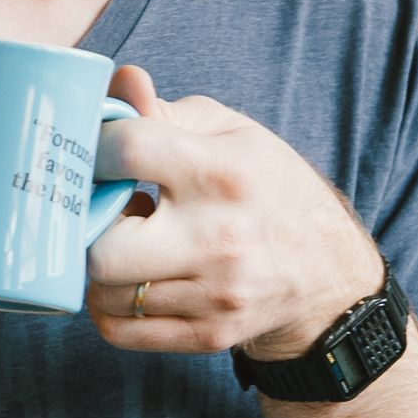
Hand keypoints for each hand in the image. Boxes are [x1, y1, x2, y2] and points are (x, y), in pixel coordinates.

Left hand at [84, 63, 387, 361]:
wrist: (327, 270)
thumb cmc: (268, 187)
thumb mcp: (230, 133)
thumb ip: (163, 111)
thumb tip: (119, 82)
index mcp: (222, 172)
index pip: (127, 150)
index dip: (95, 150)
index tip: (99, 157)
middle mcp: (219, 237)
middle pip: (103, 250)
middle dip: (91, 229)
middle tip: (107, 214)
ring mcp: (215, 293)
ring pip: (107, 293)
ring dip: (102, 267)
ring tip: (130, 243)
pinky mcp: (209, 334)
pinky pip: (120, 331)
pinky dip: (110, 307)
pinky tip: (131, 280)